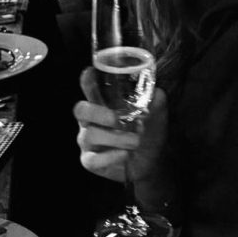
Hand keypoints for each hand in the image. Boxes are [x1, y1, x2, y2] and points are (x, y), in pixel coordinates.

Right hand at [74, 66, 167, 183]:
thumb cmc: (149, 132)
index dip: (87, 81)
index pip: (90, 88)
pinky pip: (92, 159)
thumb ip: (156, 100)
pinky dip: (110, 156)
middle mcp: (92, 120)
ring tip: (136, 141)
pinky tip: (125, 154)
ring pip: (89, 135)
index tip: (90, 73)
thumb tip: (156, 93)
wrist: (153, 163)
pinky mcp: (91, 161)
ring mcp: (89, 141)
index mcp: (104, 103)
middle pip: (80, 110)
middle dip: (97, 112)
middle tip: (118, 119)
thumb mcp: (157, 114)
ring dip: (115, 138)